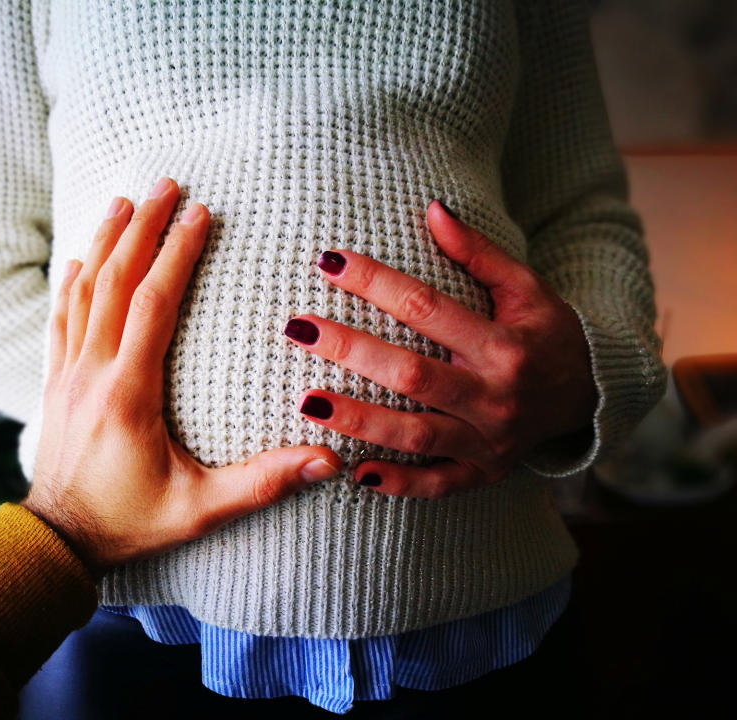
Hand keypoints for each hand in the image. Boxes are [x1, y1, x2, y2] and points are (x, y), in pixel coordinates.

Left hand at [21, 177, 341, 576]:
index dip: (177, 255)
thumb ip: (262, 484)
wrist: (58, 540)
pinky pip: (61, 318)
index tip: (199, 214)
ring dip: (105, 242)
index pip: (153, 305)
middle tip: (164, 184)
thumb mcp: (200, 510)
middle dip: (142, 228)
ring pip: (83, 291)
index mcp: (128, 394)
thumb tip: (328, 461)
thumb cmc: (129, 523)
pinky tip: (80, 258)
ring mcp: (67, 375)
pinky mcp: (56, 383)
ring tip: (124, 201)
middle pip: (115, 282)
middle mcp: (92, 373)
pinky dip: (71, 282)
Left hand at [283, 200, 597, 498]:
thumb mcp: (526, 288)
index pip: (427, 308)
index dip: (376, 283)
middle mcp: (496, 397)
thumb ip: (479, 253)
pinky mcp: (484, 473)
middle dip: (352, 351)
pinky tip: (355, 472)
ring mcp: (489, 442)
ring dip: (359, 421)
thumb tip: (431, 209)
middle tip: (299, 328)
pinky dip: (398, 484)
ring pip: (416, 435)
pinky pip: (437, 485)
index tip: (330, 263)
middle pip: (412, 375)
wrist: (591, 397)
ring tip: (306, 403)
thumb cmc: (548, 334)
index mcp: (505, 345)